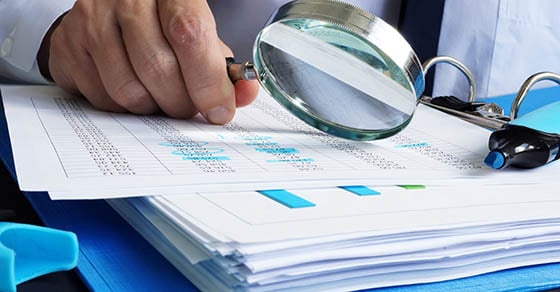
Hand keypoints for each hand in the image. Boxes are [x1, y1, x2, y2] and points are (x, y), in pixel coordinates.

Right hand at [38, 0, 258, 123]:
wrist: (110, 8)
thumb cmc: (163, 24)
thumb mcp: (200, 34)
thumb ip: (223, 67)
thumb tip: (243, 95)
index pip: (189, 33)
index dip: (207, 81)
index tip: (220, 109)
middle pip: (159, 69)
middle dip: (182, 103)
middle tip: (189, 106)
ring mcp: (90, 20)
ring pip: (128, 91)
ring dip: (152, 107)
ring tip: (160, 96)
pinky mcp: (68, 45)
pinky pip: (101, 99)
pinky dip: (123, 108)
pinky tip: (133, 89)